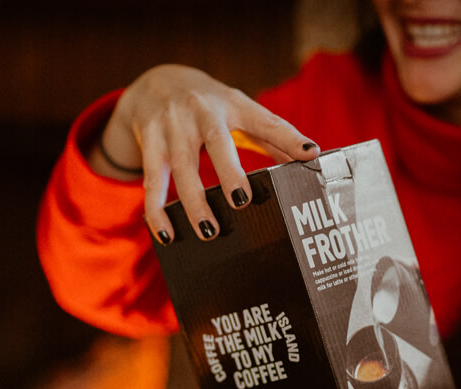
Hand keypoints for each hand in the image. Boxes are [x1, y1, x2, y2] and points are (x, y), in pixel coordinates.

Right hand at [95, 64, 319, 243]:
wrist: (156, 82)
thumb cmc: (209, 105)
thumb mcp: (240, 111)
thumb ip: (273, 135)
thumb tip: (310, 160)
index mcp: (233, 104)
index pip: (265, 120)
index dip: (288, 136)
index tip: (310, 155)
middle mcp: (201, 111)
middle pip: (216, 142)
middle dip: (228, 172)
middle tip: (241, 202)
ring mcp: (172, 126)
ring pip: (181, 167)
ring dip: (193, 202)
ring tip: (209, 232)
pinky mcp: (150, 142)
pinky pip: (152, 180)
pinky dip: (157, 209)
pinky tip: (166, 234)